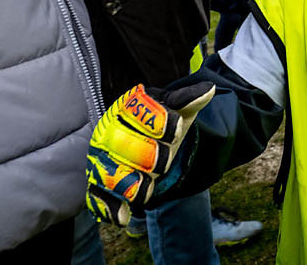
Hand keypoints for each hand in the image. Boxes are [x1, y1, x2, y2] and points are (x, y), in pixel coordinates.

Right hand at [86, 82, 214, 224]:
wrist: (143, 139)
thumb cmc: (161, 123)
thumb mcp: (176, 110)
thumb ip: (189, 100)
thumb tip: (209, 90)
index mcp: (127, 108)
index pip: (140, 113)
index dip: (161, 122)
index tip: (177, 128)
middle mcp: (108, 133)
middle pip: (125, 145)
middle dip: (150, 156)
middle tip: (163, 161)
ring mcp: (101, 159)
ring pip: (111, 174)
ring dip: (132, 184)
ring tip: (147, 188)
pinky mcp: (98, 183)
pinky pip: (97, 197)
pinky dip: (110, 208)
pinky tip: (124, 216)